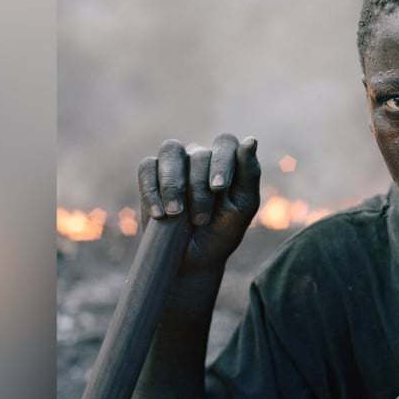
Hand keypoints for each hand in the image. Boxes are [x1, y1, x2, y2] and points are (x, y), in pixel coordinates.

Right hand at [137, 133, 260, 274]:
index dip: (221, 162)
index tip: (218, 189)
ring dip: (174, 183)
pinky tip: (160, 214)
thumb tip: (251, 140)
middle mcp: (200, 156)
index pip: (225, 143)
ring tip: (177, 213)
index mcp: (226, 160)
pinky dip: (152, 190)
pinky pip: (147, 167)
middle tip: (201, 219)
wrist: (194, 259)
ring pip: (170, 149)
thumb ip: (250, 173)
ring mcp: (175, 163)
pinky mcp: (151, 175)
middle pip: (198, 153)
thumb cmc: (223, 231)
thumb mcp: (243, 207)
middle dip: (199, 187)